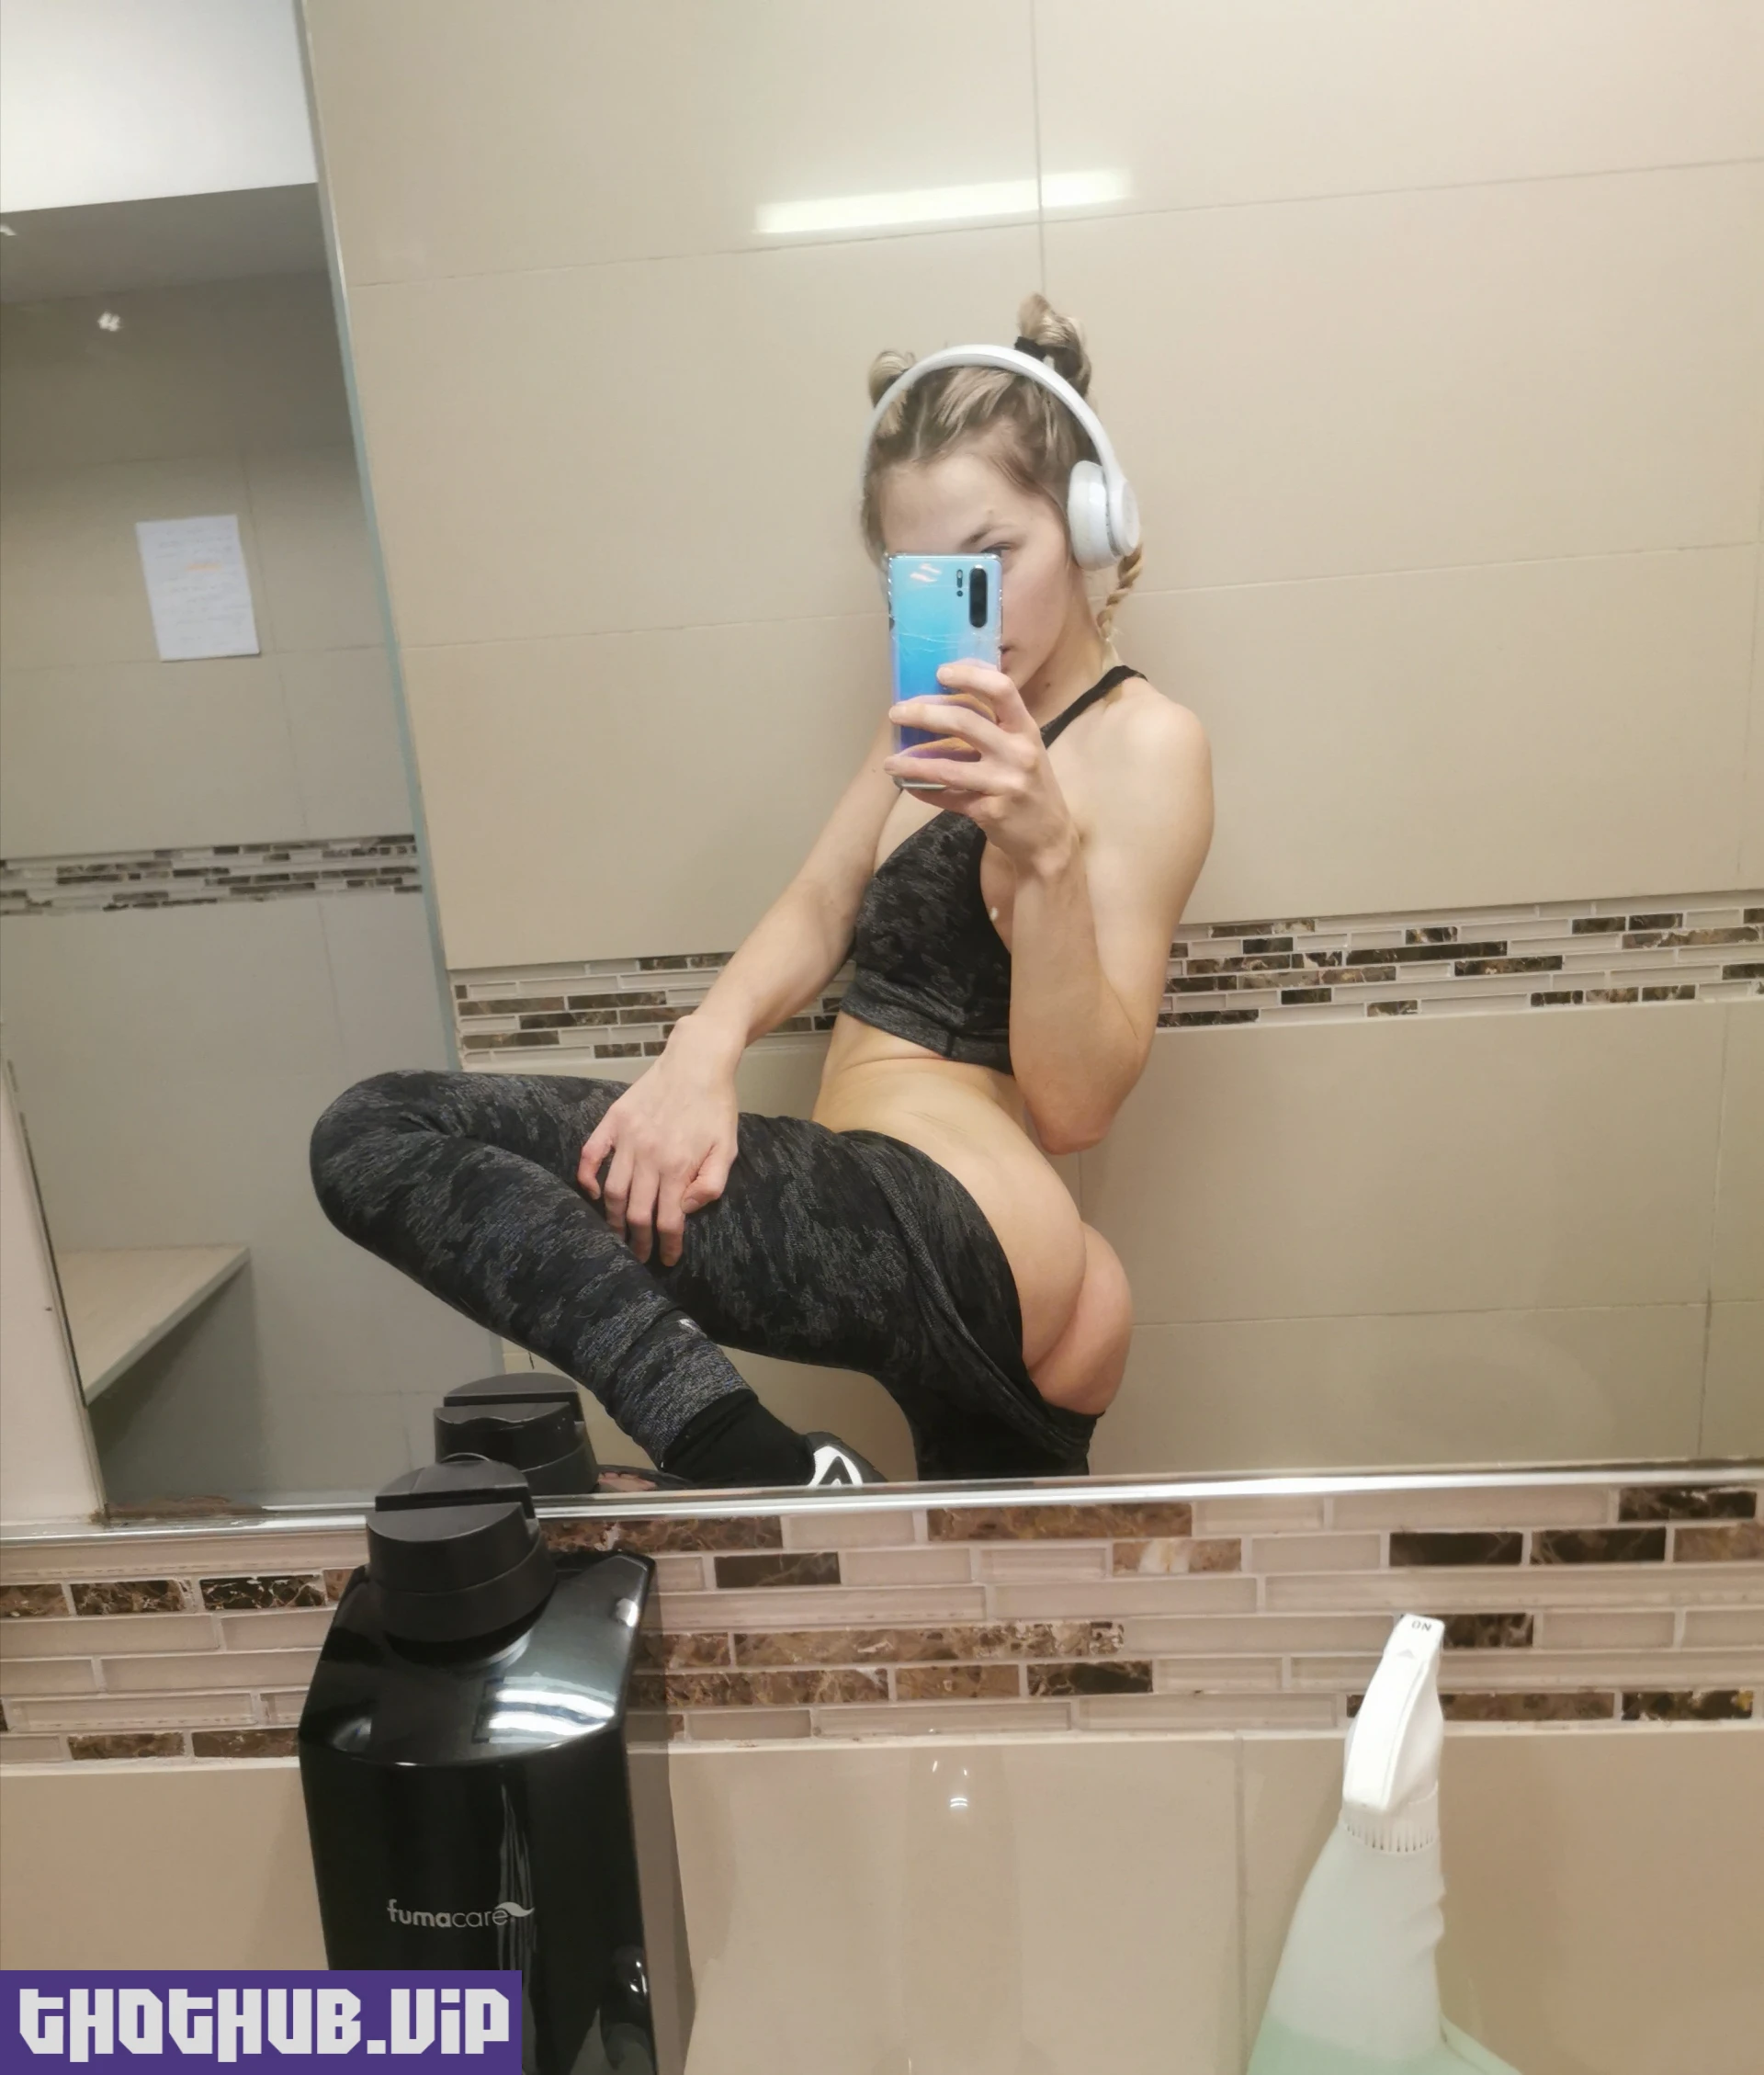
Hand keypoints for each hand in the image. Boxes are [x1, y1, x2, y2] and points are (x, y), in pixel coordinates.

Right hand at [577, 1028, 737, 1266]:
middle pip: (637, 1213)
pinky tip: (592, 1193)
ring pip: (612, 1192)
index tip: (668, 1259)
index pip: (668, 1221)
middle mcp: (649, 1156)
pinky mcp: (613, 1122)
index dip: (667, 1246)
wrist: (696, 1062)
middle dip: (638, 1242)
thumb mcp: (728, 1147)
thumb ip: (711, 1183)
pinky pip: (590, 1155)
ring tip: (618, 1235)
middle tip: (639, 1256)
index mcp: (679, 1166)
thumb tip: (686, 1209)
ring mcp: (627, 1139)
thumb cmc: (716, 1107)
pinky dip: (586, 1177)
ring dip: (614, 1219)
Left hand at [884, 662, 1077, 874]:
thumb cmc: (1031, 784)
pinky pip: (949, 798)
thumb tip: (946, 700)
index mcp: (1026, 729)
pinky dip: (925, 791)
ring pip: (948, 767)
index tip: (940, 671)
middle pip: (965, 721)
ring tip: (889, 762)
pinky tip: (909, 786)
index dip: (970, 675)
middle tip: (896, 712)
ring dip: (912, 763)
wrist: (1049, 836)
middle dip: (924, 713)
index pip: (1001, 689)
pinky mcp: (991, 811)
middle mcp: (1018, 752)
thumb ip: (996, 726)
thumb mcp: (1024, 748)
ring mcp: (1005, 783)